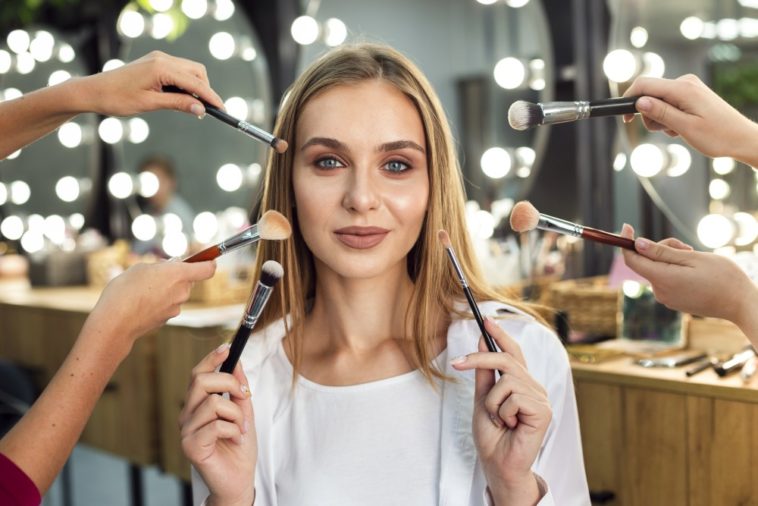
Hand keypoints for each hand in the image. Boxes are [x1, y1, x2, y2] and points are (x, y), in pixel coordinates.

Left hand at [77, 51, 223, 116]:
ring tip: (193, 107)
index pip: (195, 82)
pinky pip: (179, 71)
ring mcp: (158, 59)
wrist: (95, 91)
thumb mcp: (151, 104)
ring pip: (189, 70)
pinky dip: (185, 84)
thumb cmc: (118, 99)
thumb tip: (201, 109)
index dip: (211, 97)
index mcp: (161, 67)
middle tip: (206, 111)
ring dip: (196, 87)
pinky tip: (181, 98)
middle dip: (205, 90)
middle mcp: (162, 59)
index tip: (222, 109)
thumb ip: (178, 104)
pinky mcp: (155, 63)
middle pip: (197, 72)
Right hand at [87, 260, 215, 348]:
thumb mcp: (141, 267)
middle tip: (157, 273)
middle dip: (177, 276)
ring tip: (143, 289)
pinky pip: (167, 305)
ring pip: (176, 293)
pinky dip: (159, 302)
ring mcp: (176, 307)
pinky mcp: (167, 319)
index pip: (207, 269)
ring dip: (166, 289)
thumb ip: (160, 266)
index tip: (207, 260)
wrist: (115, 321)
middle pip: (188, 281)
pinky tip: (141, 302)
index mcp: (179, 275)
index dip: (209, 263)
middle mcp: (182, 292)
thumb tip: (168, 268)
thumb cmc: (125, 290)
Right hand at [180, 344, 255, 505]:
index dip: (210, 359)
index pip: (197, 374)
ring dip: (236, 414)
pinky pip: (215, 425)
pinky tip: (236, 440)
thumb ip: (238, 389)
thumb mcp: (244, 412)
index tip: (227, 348)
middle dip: (229, 383)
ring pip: (213, 403)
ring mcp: (186, 431)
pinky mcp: (190, 447)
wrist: (239, 480)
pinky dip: (234, 430)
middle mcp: (187, 415)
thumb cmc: (239, 447)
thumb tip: (237, 362)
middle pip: (200, 381)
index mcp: (197, 405)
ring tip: (241, 428)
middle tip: (244, 397)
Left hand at [452, 317, 550, 505]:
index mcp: (520, 383)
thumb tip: (483, 341)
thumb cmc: (492, 435)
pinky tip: (509, 426)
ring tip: (499, 420)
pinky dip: (502, 413)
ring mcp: (540, 398)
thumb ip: (484, 373)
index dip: (500, 335)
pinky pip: (513, 397)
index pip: (513, 353)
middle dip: (480, 357)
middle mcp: (533, 387)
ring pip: (507, 381)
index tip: (485, 320)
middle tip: (458, 363)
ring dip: (492, 402)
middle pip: (507, 359)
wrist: (497, 463)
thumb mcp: (482, 398)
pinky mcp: (543, 411)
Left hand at [620, 224, 757, 338]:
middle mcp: (659, 291)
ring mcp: (667, 299)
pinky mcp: (674, 301)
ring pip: (658, 270)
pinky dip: (674, 270)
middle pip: (647, 262)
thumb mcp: (692, 258)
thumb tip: (637, 244)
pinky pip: (666, 280)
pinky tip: (694, 271)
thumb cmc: (722, 277)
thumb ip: (662, 251)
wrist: (741, 304)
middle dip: (661, 248)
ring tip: (694, 259)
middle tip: (686, 246)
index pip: (631, 260)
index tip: (627, 227)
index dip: (626, 242)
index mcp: (662, 279)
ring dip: (670, 259)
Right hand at [622, 74, 757, 166]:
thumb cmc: (717, 136)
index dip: (629, 99)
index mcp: (683, 88)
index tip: (626, 118)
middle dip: (650, 115)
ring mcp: (689, 87)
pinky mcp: (691, 94)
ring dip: (661, 118)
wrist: (741, 138)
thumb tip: (639, 102)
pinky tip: (682, 127)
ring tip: (677, 131)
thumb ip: (661, 112)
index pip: (645, 84)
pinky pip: (669, 103)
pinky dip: (670, 117)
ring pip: (659, 100)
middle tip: (665, 131)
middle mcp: (685, 83)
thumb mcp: (685, 127)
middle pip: (650, 94)